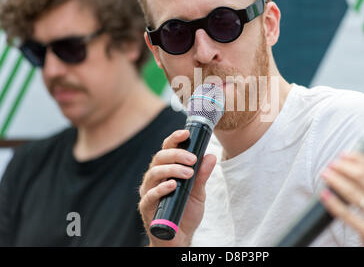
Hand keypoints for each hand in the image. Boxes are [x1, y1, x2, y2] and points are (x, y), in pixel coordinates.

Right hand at [138, 129, 215, 246]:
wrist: (180, 238)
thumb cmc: (186, 212)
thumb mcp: (198, 192)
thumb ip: (202, 175)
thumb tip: (210, 155)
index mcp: (166, 170)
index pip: (166, 149)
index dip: (174, 139)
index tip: (185, 132)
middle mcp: (154, 178)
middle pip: (159, 158)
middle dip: (176, 154)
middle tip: (192, 159)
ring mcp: (149, 192)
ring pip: (153, 173)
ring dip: (172, 170)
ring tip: (189, 173)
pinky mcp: (146, 207)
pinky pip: (150, 195)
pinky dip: (161, 188)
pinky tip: (173, 185)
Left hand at [319, 152, 363, 246]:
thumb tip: (359, 169)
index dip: (357, 159)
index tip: (344, 154)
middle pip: (362, 177)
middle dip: (344, 167)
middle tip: (332, 163)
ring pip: (352, 192)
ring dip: (335, 180)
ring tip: (325, 174)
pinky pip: (345, 214)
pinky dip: (332, 202)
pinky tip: (324, 194)